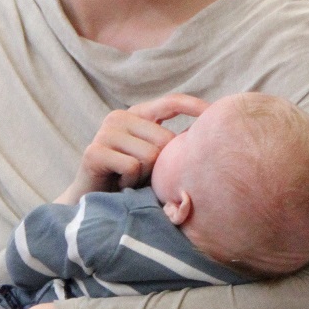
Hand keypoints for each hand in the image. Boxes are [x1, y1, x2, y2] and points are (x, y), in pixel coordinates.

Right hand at [56, 92, 210, 205]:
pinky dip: (131, 182)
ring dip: (145, 176)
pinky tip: (119, 184)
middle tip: (144, 176)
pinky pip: (132, 167)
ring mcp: (105, 133)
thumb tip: (206, 137)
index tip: (216, 113)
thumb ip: (172, 145)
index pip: (171, 102)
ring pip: (150, 155)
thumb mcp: (154, 160)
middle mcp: (119, 118)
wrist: (92, 206)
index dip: (194, 106)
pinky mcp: (94, 152)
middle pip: (164, 138)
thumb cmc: (129, 182)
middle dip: (162, 164)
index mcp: (137, 115)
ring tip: (130, 180)